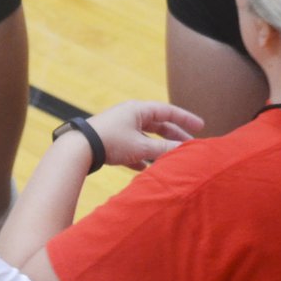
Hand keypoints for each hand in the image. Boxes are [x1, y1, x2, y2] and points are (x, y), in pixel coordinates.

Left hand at [85, 100, 204, 170]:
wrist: (79, 148)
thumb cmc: (112, 142)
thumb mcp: (142, 147)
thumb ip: (164, 149)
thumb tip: (184, 151)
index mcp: (138, 110)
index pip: (168, 111)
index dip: (185, 119)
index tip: (201, 126)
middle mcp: (130, 116)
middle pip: (158, 125)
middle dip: (174, 136)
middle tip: (190, 145)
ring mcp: (120, 128)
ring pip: (145, 137)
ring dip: (158, 148)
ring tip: (171, 159)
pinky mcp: (111, 141)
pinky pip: (131, 148)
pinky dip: (141, 157)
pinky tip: (145, 170)